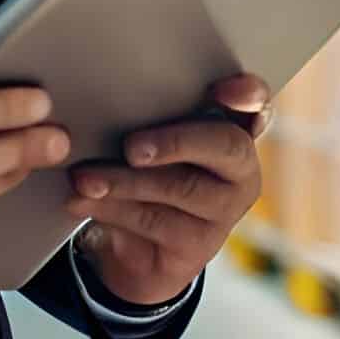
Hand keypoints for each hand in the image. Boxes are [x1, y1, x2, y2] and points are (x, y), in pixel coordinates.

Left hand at [66, 73, 271, 308]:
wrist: (137, 248)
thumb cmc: (143, 171)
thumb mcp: (149, 139)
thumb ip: (149, 115)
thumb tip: (105, 94)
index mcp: (233, 129)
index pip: (256, 107)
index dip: (249, 94)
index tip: (222, 89)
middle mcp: (240, 170)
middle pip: (224, 145)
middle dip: (176, 142)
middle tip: (131, 147)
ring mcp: (224, 210)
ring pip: (180, 188)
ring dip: (125, 182)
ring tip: (85, 178)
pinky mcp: (199, 245)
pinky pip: (155, 221)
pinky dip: (112, 207)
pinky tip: (83, 199)